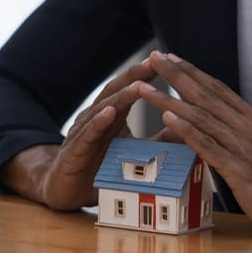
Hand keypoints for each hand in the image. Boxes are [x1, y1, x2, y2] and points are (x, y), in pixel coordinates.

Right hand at [0, 60, 155, 209]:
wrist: (63, 191)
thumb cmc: (98, 171)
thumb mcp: (134, 155)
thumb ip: (158, 143)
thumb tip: (187, 131)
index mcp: (111, 117)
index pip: (129, 89)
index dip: (146, 75)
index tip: (167, 60)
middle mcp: (95, 118)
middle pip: (116, 91)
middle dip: (135, 76)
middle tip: (154, 61)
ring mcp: (82, 133)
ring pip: (102, 110)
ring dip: (120, 97)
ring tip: (139, 85)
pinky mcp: (74, 152)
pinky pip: (87, 135)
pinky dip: (98, 123)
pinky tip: (109, 113)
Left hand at [137, 51, 251, 235]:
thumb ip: (229, 132)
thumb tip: (201, 121)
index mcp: (251, 118)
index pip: (217, 88)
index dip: (192, 72)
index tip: (171, 57)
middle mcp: (246, 126)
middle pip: (205, 95)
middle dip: (176, 75)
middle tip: (154, 58)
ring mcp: (242, 146)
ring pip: (200, 117)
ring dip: (170, 101)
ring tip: (147, 89)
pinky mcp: (238, 168)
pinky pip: (207, 145)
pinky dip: (187, 130)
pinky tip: (168, 119)